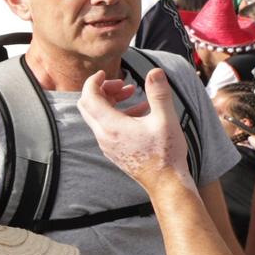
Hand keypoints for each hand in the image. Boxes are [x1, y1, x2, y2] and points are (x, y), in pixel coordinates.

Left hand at [78, 69, 191, 194]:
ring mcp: (106, 144)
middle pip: (88, 106)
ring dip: (110, 101)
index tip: (105, 72)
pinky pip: (106, 127)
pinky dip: (116, 114)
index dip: (93, 81)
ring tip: (132, 93)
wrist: (165, 182)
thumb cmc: (165, 153)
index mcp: (112, 126)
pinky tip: (140, 111)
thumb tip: (155, 72)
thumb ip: (159, 93)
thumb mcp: (166, 119)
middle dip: (101, 90)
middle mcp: (103, 135)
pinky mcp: (112, 150)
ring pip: (97, 116)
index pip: (89, 97)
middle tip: (121, 84)